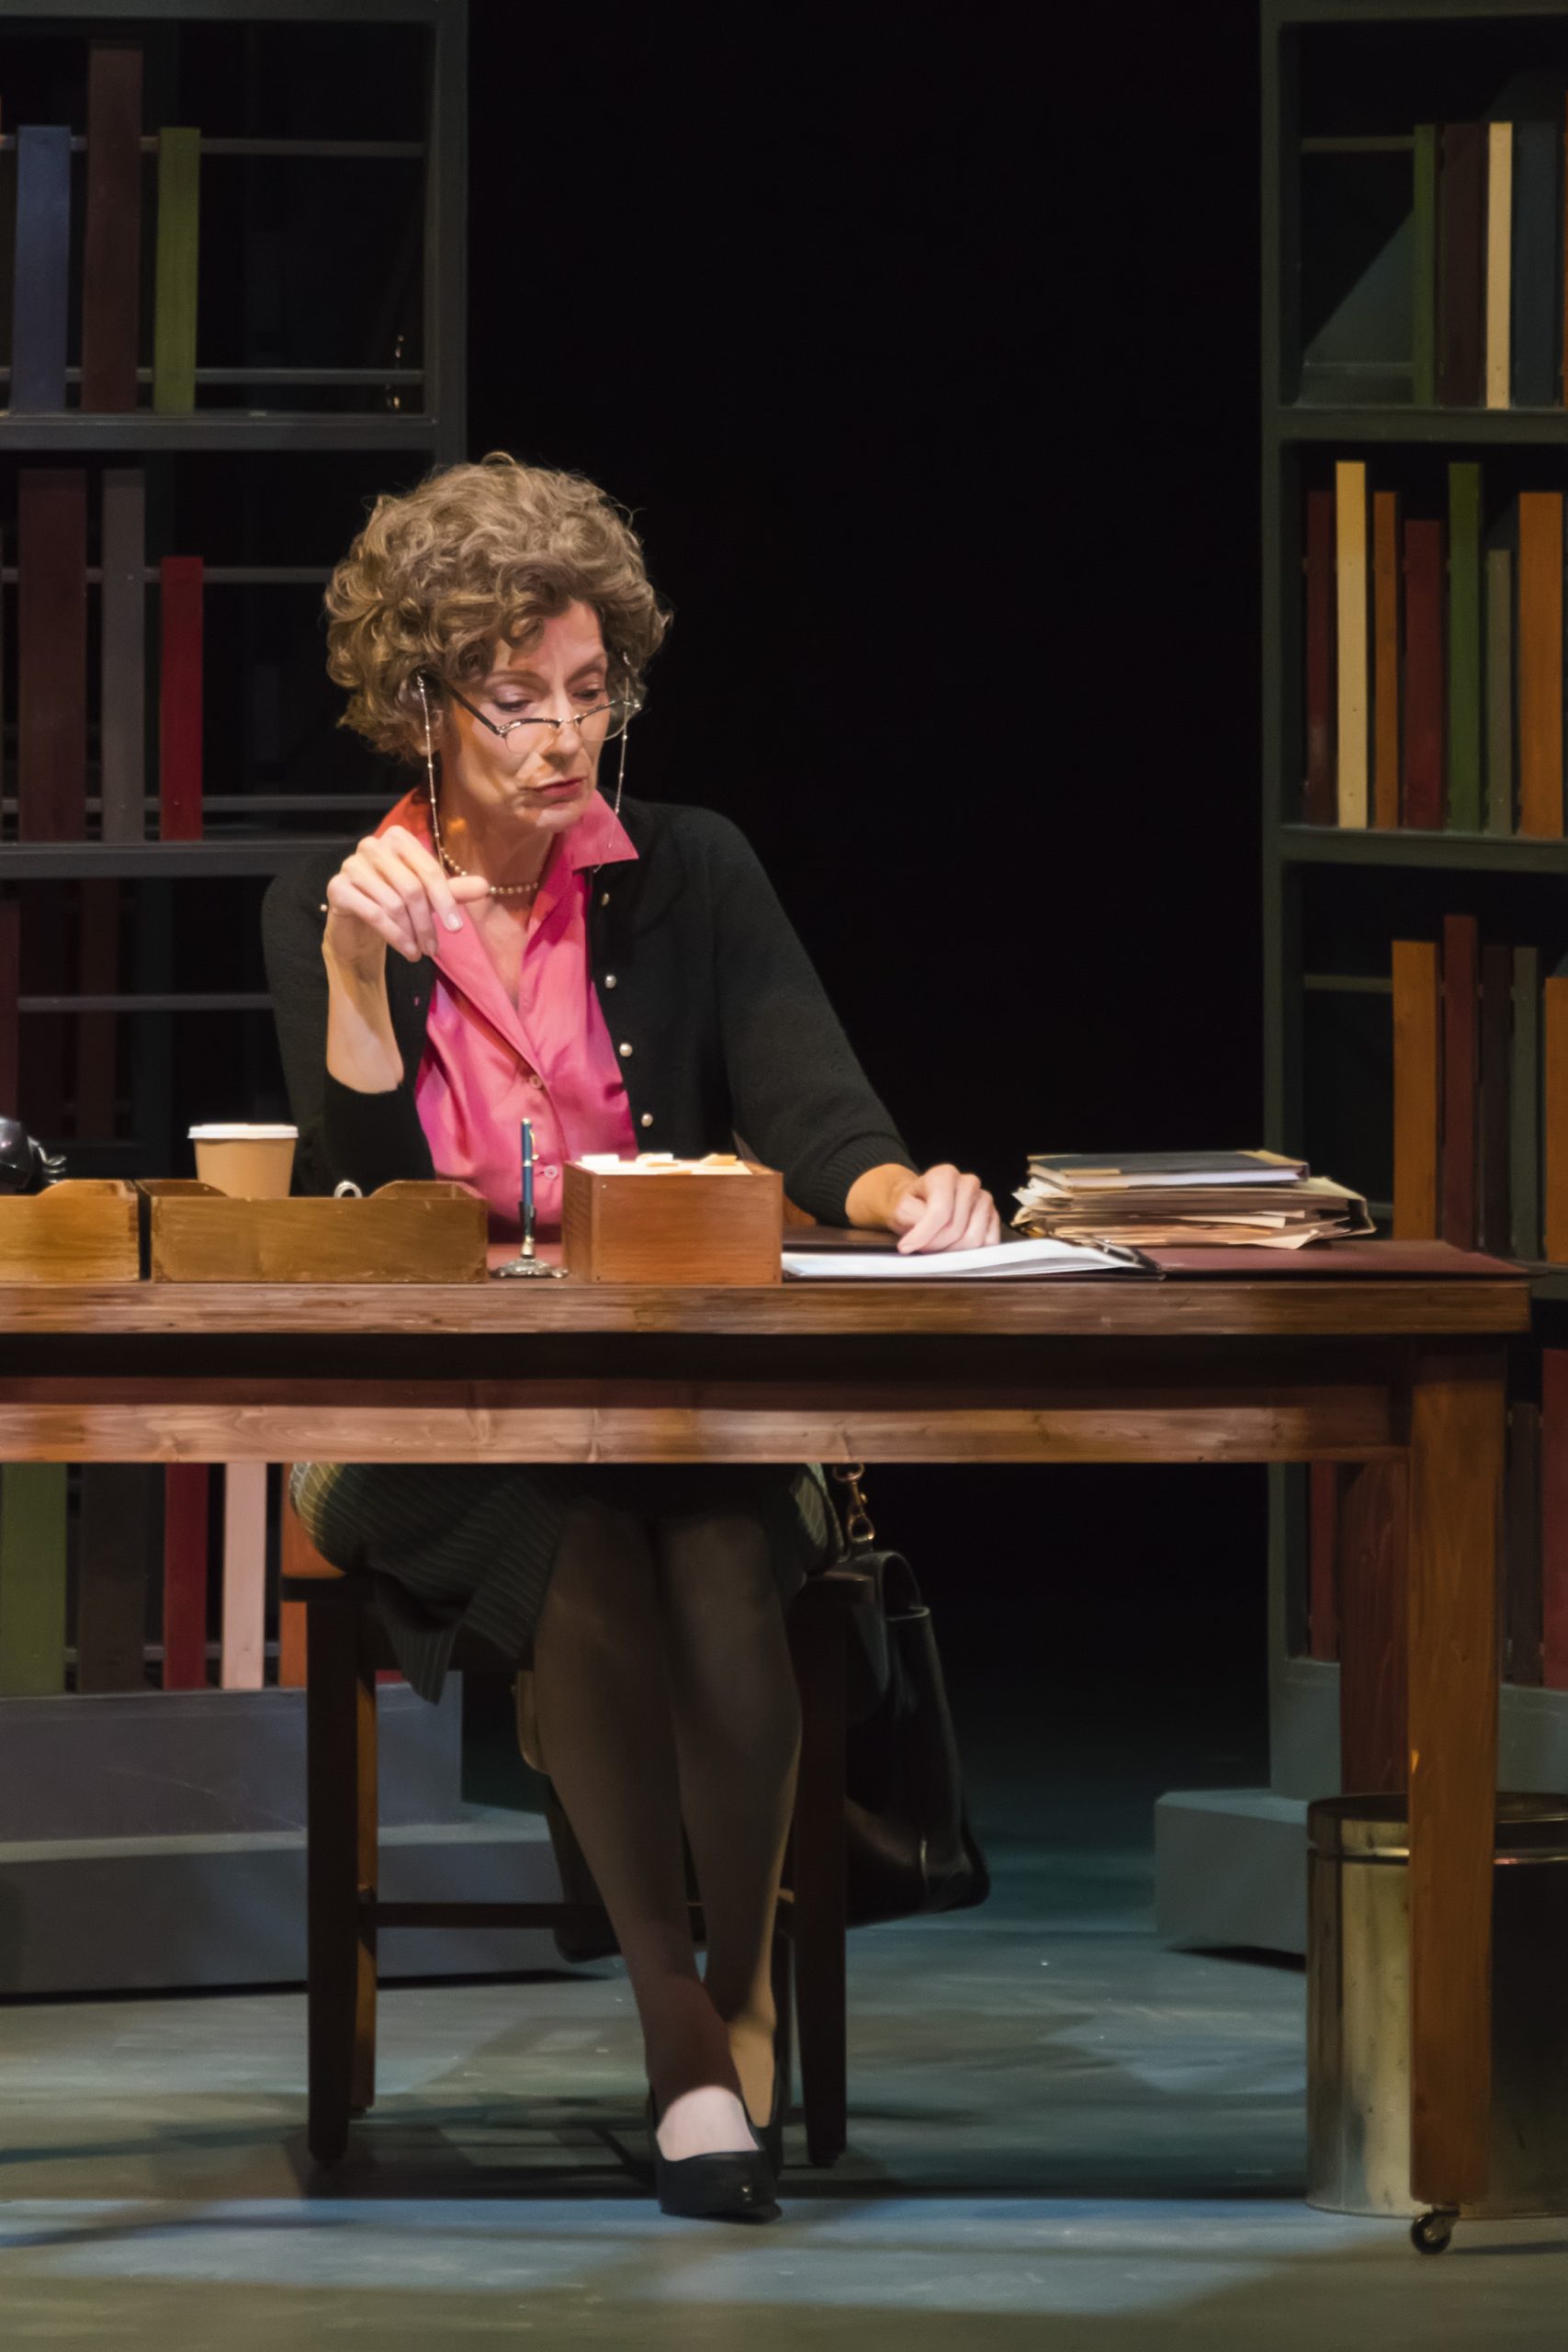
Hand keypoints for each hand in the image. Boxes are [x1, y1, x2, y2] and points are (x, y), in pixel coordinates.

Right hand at [322, 825, 490, 975]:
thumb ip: (452, 890)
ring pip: (393, 903)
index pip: (428, 870)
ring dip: (411, 933)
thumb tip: (485, 886)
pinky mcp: (337, 887)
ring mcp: (351, 864)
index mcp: (398, 838)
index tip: (457, 928)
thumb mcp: (427, 897)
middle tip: (434, 949)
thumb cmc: (396, 902)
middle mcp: (372, 845)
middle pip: (411, 888)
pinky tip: (406, 951)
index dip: (445, 900)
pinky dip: (394, 936)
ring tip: (419, 952)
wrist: (357, 923)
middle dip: (426, 923)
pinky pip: (373, 913)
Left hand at [886, 1163, 1001, 1253]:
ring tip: (937, 1245)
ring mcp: (984, 1200)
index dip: (923, 1234)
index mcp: (945, 1175)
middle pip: (956, 1229)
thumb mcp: (901, 1209)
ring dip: (952, 1250)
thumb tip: (924, 1237)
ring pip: (974, 1239)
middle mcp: (969, 1183)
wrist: (921, 1204)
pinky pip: (988, 1244)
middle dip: (936, 1244)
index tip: (906, 1247)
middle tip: (922, 1246)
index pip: (940, 1211)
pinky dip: (970, 1252)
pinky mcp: (994, 1217)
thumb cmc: (912, 1205)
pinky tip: (954, 1245)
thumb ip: (913, 1221)